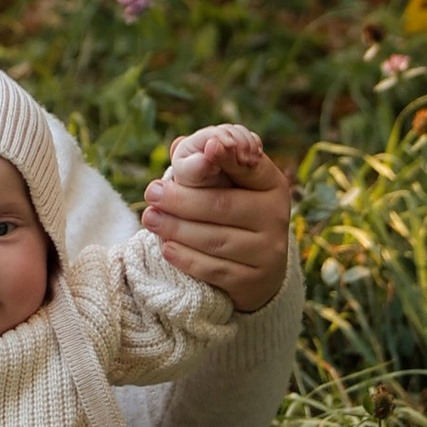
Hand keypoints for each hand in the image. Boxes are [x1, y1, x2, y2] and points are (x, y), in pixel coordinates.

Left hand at [141, 125, 291, 312]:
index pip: (248, 168)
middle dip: (182, 199)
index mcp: (271, 185)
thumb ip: (208, 163)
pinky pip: (215, 269)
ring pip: (215, 240)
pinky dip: (187, 258)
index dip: (228, 157)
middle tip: (151, 192)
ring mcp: (268, 252)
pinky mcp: (254, 282)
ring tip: (150, 219)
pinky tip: (167, 248)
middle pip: (223, 206)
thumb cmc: (235, 214)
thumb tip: (177, 145)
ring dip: (177, 229)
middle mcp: (276, 217)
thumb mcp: (231, 185)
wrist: (257, 270)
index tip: (207, 146)